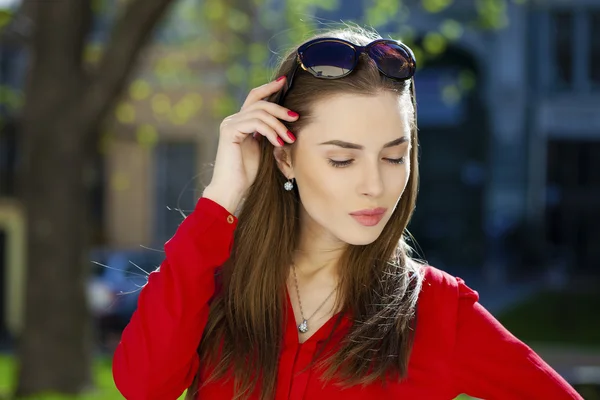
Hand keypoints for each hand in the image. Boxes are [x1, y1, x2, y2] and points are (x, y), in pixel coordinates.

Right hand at [206, 76, 298, 204]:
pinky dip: (270, 131)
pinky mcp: (229, 131)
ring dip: (278, 124)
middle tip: (295, 117)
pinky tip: (278, 143)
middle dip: (280, 108)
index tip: (284, 82)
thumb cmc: (247, 174)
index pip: (254, 98)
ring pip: (260, 112)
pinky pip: (255, 123)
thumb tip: (286, 121)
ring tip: (289, 138)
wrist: (232, 189)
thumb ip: (268, 133)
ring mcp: (229, 124)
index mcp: (240, 122)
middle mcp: (232, 120)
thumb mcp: (263, 149)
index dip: (269, 88)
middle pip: (259, 102)